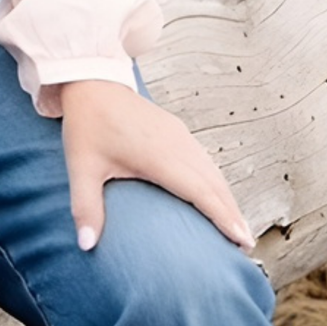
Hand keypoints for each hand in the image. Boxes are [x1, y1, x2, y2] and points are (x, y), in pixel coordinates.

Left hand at [56, 78, 256, 253]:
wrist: (91, 81)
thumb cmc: (88, 122)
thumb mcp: (81, 167)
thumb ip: (85, 207)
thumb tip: (85, 245)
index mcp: (158, 155)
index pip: (201, 192)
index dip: (224, 217)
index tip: (242, 239)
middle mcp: (176, 145)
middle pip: (215, 184)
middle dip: (233, 214)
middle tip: (245, 244)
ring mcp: (179, 135)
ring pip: (213, 170)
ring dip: (227, 198)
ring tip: (237, 226)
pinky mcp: (176, 130)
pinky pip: (205, 159)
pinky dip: (216, 181)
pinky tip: (216, 194)